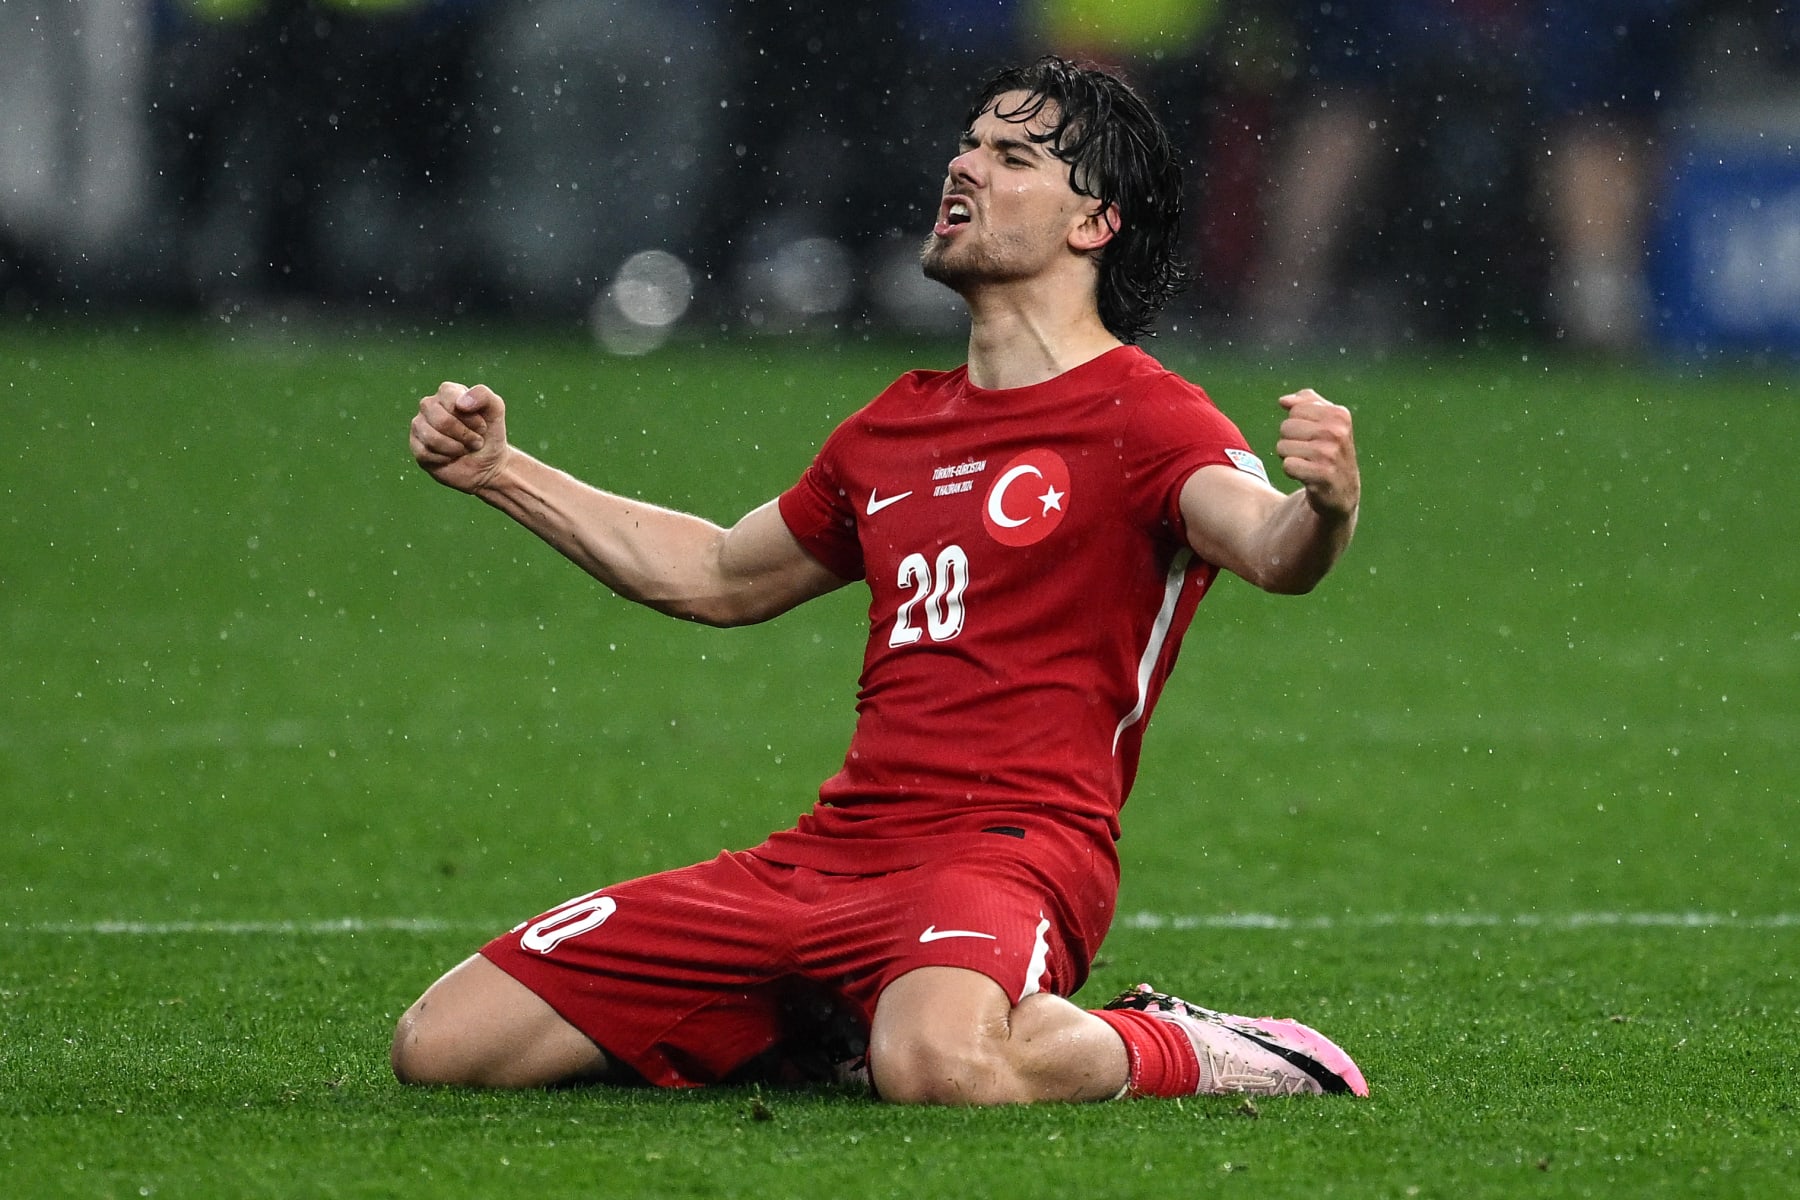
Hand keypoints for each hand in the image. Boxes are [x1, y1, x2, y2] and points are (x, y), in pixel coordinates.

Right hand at [410, 382, 510, 492]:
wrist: (488, 464)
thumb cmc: (490, 434)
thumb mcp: (496, 409)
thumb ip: (482, 395)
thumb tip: (460, 404)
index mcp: (447, 392)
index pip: (451, 400)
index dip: (471, 418)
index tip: (482, 427)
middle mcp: (429, 405)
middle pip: (441, 421)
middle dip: (465, 436)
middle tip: (476, 441)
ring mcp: (420, 425)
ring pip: (431, 438)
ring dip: (456, 448)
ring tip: (465, 449)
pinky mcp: (416, 446)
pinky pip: (425, 453)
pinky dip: (445, 458)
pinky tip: (451, 457)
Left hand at [1275, 389, 1358, 519]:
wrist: (1342, 491)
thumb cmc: (1329, 451)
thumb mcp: (1326, 421)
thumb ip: (1306, 402)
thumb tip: (1283, 401)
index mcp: (1339, 414)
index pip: (1294, 409)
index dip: (1297, 424)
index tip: (1312, 436)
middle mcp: (1337, 432)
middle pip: (1286, 427)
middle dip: (1290, 441)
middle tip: (1309, 453)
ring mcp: (1330, 454)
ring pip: (1282, 446)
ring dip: (1289, 457)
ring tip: (1308, 463)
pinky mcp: (1322, 475)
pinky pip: (1287, 466)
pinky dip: (1292, 472)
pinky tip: (1306, 475)